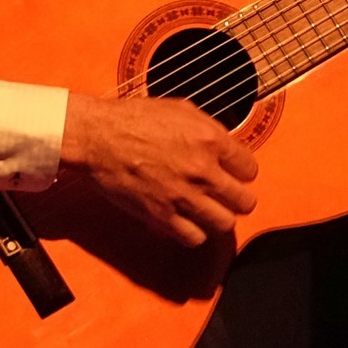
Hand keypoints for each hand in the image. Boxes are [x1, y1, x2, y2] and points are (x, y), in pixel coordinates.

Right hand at [59, 92, 258, 245]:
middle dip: (236, 197)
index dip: (240, 171)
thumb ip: (209, 130)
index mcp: (209, 139)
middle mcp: (201, 170)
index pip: (250, 169)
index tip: (232, 173)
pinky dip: (193, 232)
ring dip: (218, 217)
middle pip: (244, 201)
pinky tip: (187, 220)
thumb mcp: (180, 109)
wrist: (98, 136)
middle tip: (225, 194)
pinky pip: (195, 237)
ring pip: (225, 223)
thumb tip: (225, 146)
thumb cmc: (132, 119)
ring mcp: (183, 195)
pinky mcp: (162, 215)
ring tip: (208, 210)